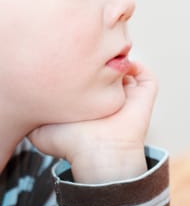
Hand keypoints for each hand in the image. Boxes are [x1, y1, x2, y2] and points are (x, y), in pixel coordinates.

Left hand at [29, 62, 157, 182]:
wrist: (97, 152)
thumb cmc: (71, 142)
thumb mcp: (41, 131)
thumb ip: (31, 118)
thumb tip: (26, 107)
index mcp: (92, 105)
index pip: (92, 79)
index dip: (83, 67)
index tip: (73, 59)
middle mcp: (110, 100)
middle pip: (111, 72)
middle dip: (104, 61)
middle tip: (93, 52)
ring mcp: (129, 97)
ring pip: (128, 71)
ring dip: (120, 61)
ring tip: (110, 55)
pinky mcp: (144, 96)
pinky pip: (147, 76)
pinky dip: (138, 67)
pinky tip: (124, 65)